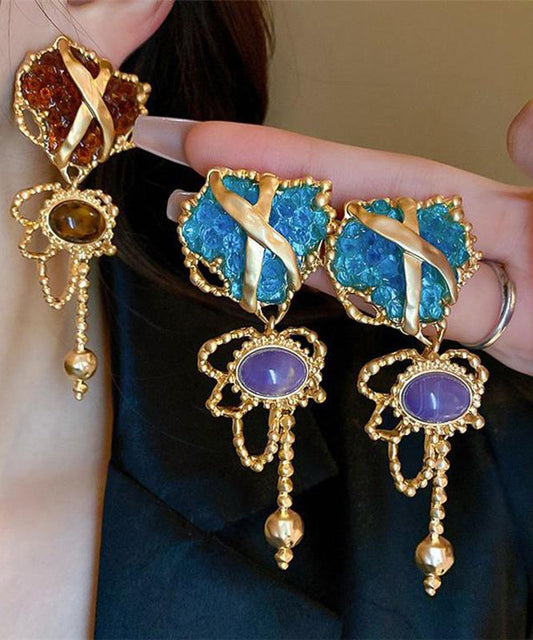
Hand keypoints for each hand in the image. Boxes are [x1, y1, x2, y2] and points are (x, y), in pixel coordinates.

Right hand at [134, 116, 532, 374]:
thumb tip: (514, 122)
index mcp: (453, 196)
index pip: (341, 168)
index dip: (266, 155)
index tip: (196, 140)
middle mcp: (422, 232)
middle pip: (314, 208)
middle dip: (238, 188)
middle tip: (164, 174)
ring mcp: (419, 278)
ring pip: (322, 257)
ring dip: (253, 238)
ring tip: (185, 221)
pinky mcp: (429, 321)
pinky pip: (357, 303)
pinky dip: (308, 288)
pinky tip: (258, 276)